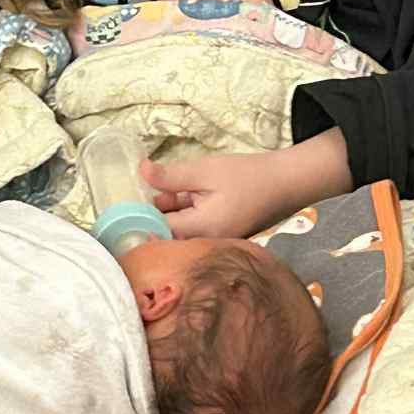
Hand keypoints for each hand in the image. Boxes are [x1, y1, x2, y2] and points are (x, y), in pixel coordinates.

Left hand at [139, 151, 297, 240]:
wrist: (287, 182)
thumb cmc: (248, 176)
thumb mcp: (205, 171)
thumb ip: (171, 176)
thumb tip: (141, 172)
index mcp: (201, 231)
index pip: (157, 232)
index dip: (140, 217)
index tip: (127, 202)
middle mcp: (206, 242)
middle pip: (167, 233)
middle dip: (155, 212)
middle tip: (146, 188)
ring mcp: (215, 240)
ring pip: (181, 228)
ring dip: (171, 210)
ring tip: (169, 187)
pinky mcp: (221, 233)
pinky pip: (195, 226)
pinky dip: (187, 211)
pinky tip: (186, 192)